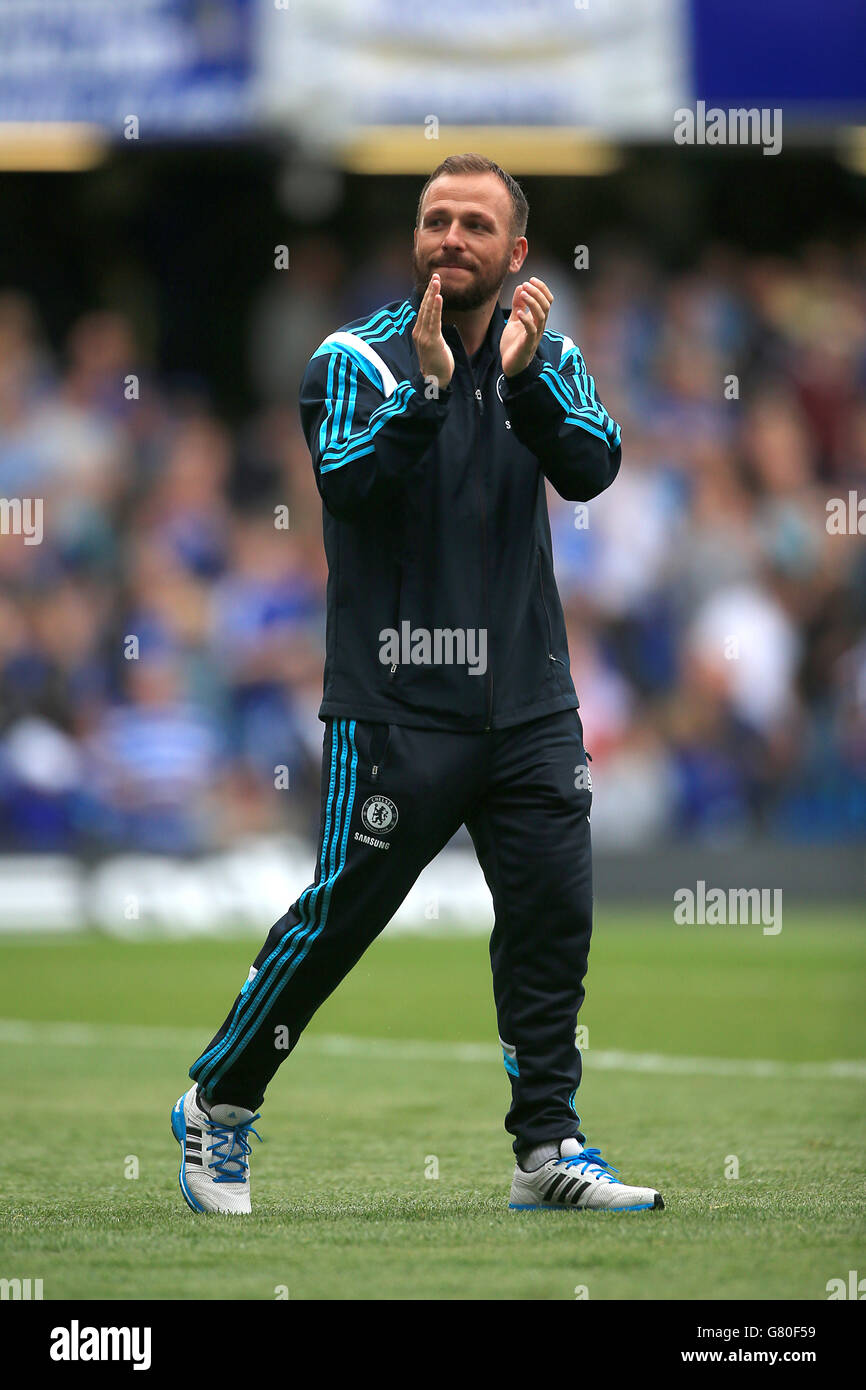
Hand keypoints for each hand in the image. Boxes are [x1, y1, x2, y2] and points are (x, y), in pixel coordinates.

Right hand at [412, 273, 453, 389]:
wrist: (435, 380)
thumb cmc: (437, 364)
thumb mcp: (434, 344)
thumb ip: (433, 332)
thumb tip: (436, 323)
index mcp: (419, 331)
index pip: (424, 309)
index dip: (429, 295)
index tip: (434, 282)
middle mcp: (419, 332)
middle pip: (424, 306)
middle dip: (430, 290)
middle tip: (436, 275)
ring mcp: (424, 336)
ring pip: (428, 311)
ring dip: (432, 294)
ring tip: (437, 281)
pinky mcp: (431, 341)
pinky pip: (434, 321)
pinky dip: (435, 308)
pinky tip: (438, 297)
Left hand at [500, 277, 552, 376]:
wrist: (510, 365)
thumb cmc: (513, 344)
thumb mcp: (514, 320)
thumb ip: (518, 305)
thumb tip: (521, 287)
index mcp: (537, 319)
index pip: (547, 300)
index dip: (541, 288)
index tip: (531, 279)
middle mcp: (539, 326)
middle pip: (546, 305)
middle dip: (538, 292)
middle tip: (527, 284)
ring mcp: (535, 335)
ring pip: (541, 315)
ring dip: (533, 302)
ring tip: (523, 293)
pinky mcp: (528, 344)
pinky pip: (531, 330)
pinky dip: (526, 319)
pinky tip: (519, 312)